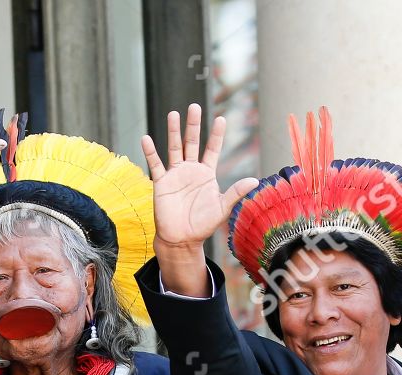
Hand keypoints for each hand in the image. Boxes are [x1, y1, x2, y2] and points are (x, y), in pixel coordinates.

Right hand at [142, 105, 257, 251]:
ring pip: (174, 148)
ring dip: (173, 131)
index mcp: (206, 174)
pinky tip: (146, 139)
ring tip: (173, 114)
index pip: (212, 149)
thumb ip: (236, 192)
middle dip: (193, 125)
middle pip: (192, 142)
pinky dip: (150, 152)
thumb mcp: (223, 208)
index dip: (217, 135)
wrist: (182, 239)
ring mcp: (175, 175)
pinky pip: (155, 165)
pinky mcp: (161, 183)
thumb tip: (255, 180)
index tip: (222, 118)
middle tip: (194, 106)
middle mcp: (191, 170)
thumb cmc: (202, 225)